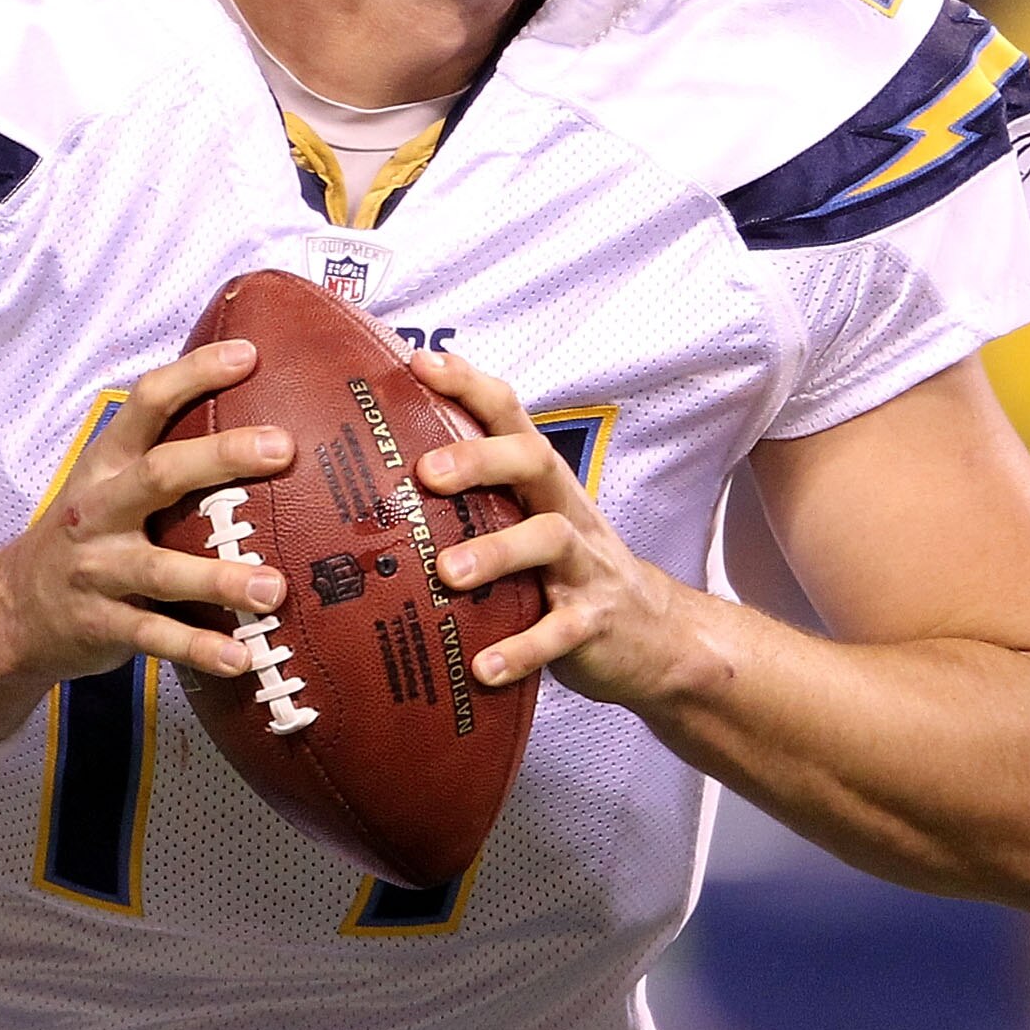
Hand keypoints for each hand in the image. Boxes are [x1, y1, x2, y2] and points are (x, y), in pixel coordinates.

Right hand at [0, 339, 293, 737]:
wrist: (10, 610)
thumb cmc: (88, 537)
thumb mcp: (108, 485)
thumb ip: (167, 457)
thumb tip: (257, 419)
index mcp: (107, 465)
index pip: (146, 404)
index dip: (194, 374)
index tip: (248, 354)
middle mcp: (100, 511)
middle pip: (160, 474)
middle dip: (222, 457)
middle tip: (283, 448)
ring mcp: (98, 570)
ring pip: (160, 570)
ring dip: (219, 579)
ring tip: (273, 588)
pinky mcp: (101, 625)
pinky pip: (155, 638)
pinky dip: (198, 649)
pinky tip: (242, 658)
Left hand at [408, 349, 683, 705]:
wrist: (656, 638)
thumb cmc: (566, 573)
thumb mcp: (527, 525)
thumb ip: (474, 502)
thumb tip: (373, 485)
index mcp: (542, 483)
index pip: (510, 416)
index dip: (469, 385)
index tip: (420, 362)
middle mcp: (566, 512)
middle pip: (533, 461)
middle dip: (481, 458)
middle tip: (427, 473)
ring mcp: (585, 567)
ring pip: (548, 541)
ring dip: (498, 553)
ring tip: (449, 574)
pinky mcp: (594, 623)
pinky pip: (560, 634)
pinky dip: (522, 650)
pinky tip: (482, 667)